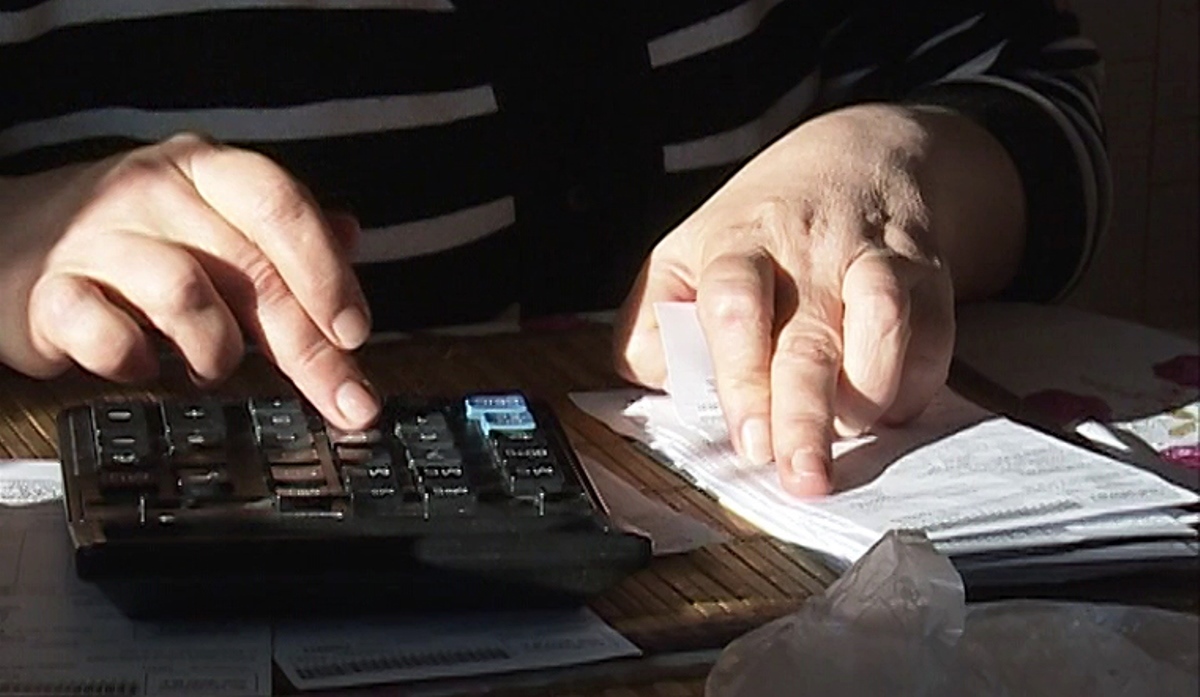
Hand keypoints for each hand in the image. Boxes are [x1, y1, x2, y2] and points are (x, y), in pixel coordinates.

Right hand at [0, 134, 379, 428]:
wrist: (6, 238)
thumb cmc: (132, 238)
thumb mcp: (213, 219)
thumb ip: (283, 236)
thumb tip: (352, 238)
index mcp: (205, 170)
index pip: (281, 206)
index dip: (327, 272)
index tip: (356, 332)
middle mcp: (153, 192)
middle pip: (250, 269)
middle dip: (307, 347)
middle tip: (344, 398)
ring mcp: (96, 238)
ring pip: (185, 296)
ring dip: (217, 351)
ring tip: (211, 365)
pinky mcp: (47, 291)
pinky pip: (107, 335)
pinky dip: (138, 362)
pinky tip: (143, 363)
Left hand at [614, 104, 1023, 495]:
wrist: (856, 162)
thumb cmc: (757, 231)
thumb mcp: (682, 257)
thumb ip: (654, 321)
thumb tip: (661, 380)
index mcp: (736, 247)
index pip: (734, 304)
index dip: (741, 375)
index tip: (747, 440)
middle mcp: (807, 254)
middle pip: (808, 339)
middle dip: (805, 416)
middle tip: (802, 475)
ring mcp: (872, 261)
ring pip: (882, 327)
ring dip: (868, 396)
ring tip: (846, 431)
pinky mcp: (928, 278)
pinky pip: (933, 341)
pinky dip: (912, 387)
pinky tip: (887, 409)